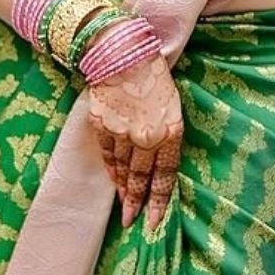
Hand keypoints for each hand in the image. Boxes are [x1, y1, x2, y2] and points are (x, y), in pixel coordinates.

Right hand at [84, 47, 182, 234]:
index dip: (159, 200)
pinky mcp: (102, 126)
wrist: (122, 52)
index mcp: (170, 131)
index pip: (165, 175)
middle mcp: (147, 136)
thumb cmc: (153, 77)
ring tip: (123, 207)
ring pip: (122, 169)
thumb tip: (161, 162)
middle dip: (137, 202)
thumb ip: (169, 134)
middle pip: (141, 178)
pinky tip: (113, 181)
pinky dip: (110, 170)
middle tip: (132, 222)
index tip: (155, 221)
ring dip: (123, 189)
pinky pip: (107, 155)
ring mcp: (122, 133)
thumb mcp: (172, 105)